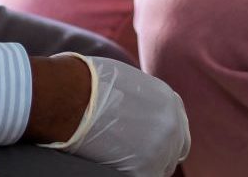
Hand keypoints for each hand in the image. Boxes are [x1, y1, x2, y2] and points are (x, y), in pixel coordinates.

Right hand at [44, 55, 189, 176]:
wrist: (70, 96)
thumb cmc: (86, 82)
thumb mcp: (129, 80)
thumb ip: (143, 98)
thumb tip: (135, 109)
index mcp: (169, 101)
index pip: (177, 128)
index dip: (162, 137)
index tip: (147, 141)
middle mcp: (173, 125)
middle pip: (175, 151)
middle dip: (158, 154)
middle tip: (134, 156)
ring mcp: (162, 149)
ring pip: (160, 168)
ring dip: (143, 165)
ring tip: (118, 158)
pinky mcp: (144, 169)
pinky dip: (128, 173)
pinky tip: (113, 165)